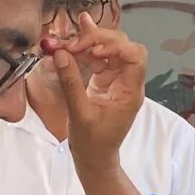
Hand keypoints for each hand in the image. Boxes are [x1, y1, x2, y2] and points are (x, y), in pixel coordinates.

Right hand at [47, 20, 149, 170]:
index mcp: (130, 92)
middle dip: (96, 40)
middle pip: (121, 47)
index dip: (115, 46)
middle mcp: (127, 82)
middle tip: (71, 45)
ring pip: (107, 49)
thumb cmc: (92, 143)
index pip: (135, 56)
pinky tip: (74, 35)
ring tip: (65, 43)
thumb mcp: (79, 114)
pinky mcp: (103, 81)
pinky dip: (84, 49)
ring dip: (87, 43)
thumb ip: (70, 82)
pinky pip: (97, 58)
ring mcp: (115, 80)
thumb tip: (59, 54)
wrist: (94, 159)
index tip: (92, 50)